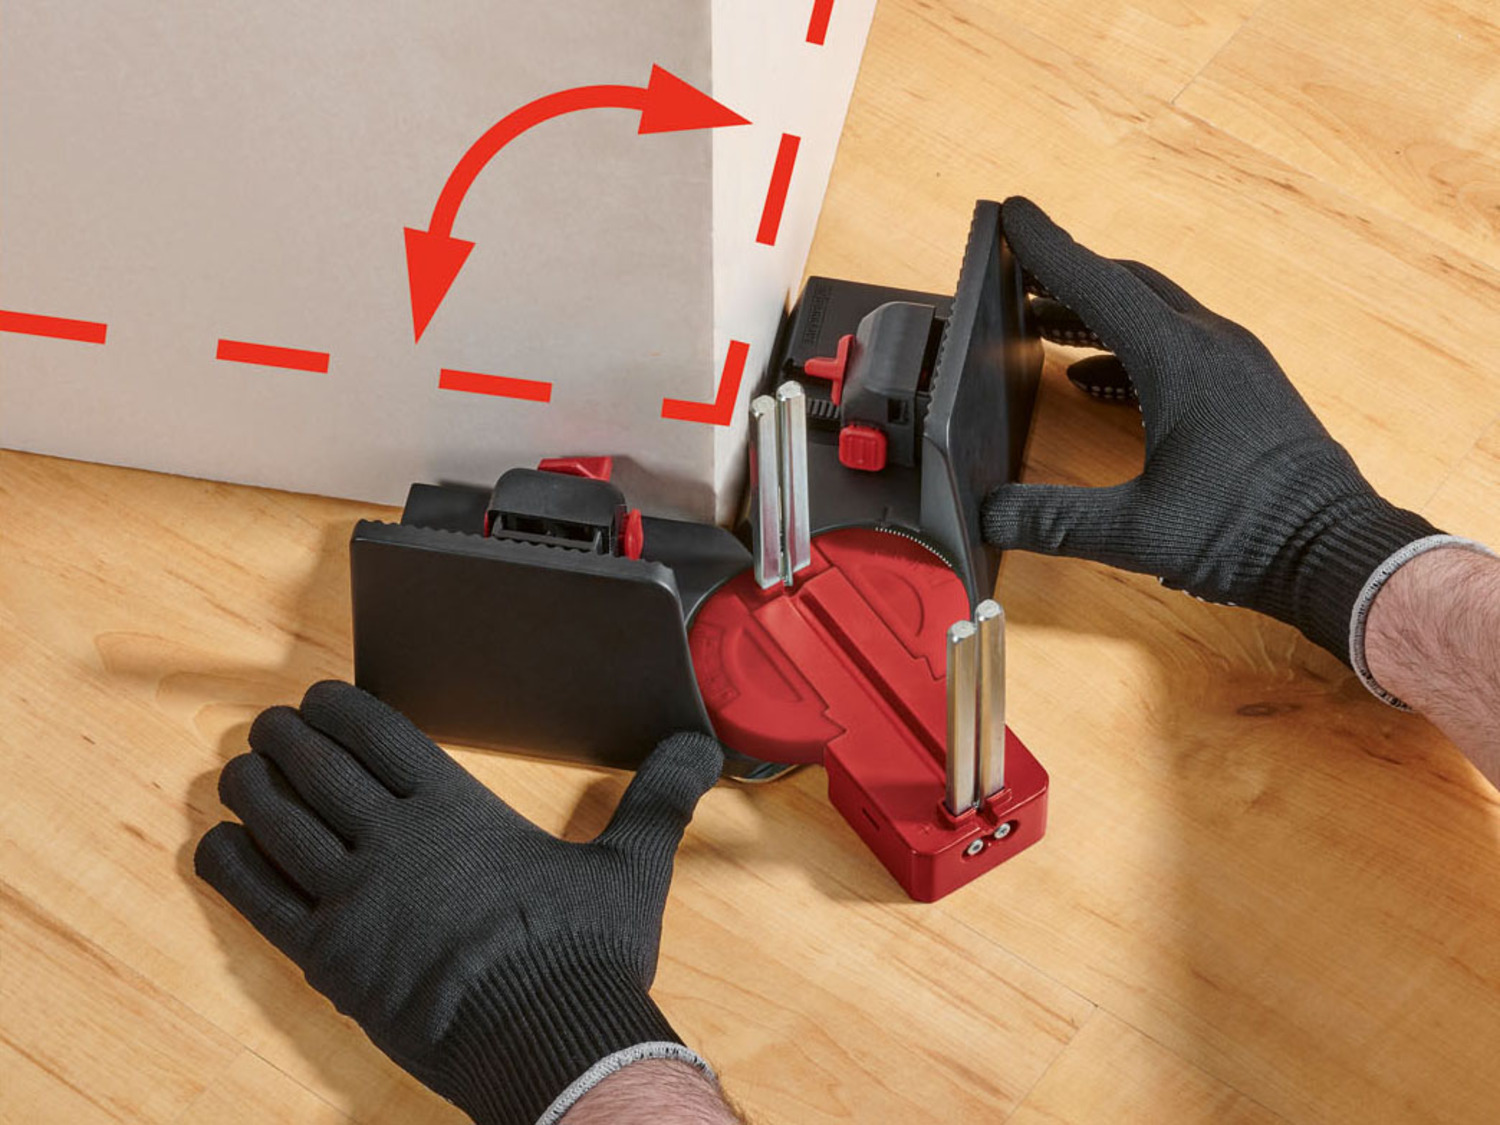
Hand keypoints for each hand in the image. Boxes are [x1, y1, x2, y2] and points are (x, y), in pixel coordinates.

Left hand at [195, 681, 724, 1124]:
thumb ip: (658, 796)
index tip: (318, 697)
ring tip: (242, 769)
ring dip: (250, 786)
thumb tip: (701, 749)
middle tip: (272, 725)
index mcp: (458, 811)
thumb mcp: (632, 863)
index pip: (378, 734)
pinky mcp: (331, 960)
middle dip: (285, 736)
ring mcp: (356, 901)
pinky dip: (230, 863)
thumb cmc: (586, 954)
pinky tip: (219, 843)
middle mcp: (396, 843)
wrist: (551, 1042)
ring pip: (276, 822)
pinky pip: (257, 898)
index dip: (337, 707)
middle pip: (316, 767)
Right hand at [984, 197, 1439, 663]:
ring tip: (1045, 323)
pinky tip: (1099, 381)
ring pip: (1156, 314)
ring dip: (1099, 315)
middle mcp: (1212, 346)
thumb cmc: (1249, 532)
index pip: (1098, 284)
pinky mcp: (1249, 390)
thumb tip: (989, 516)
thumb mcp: (1135, 529)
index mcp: (1180, 359)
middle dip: (1069, 277)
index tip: (1015, 213)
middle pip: (1129, 287)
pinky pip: (1180, 346)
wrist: (1335, 552)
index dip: (1047, 248)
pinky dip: (1129, 350)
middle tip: (1020, 272)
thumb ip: (1052, 520)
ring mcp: (1238, 364)